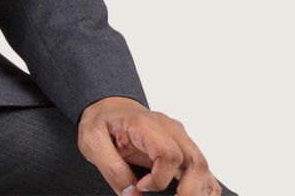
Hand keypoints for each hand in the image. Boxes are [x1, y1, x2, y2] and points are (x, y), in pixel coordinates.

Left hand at [77, 96, 221, 195]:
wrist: (107, 108)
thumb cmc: (102, 122)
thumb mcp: (92, 142)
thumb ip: (112, 170)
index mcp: (145, 124)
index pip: (168, 153)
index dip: (159, 178)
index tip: (141, 187)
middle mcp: (168, 128)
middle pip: (195, 161)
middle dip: (190, 191)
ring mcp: (179, 137)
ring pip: (202, 166)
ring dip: (198, 190)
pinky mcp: (182, 148)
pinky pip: (202, 168)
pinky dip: (202, 187)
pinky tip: (187, 195)